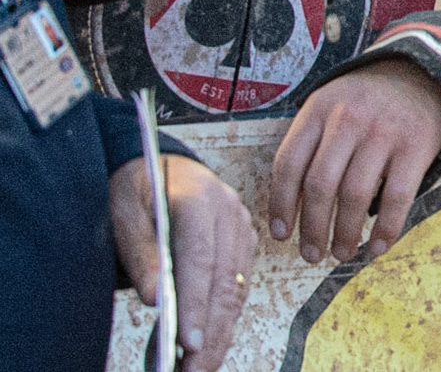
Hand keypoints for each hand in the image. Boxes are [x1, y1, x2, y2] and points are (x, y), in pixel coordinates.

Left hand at [109, 155, 256, 371]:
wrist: (159, 165)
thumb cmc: (137, 187)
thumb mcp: (124, 212)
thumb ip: (140, 252)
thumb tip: (157, 298)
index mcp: (200, 199)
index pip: (200, 260)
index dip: (196, 305)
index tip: (186, 343)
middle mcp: (229, 213)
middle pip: (224, 281)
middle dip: (210, 331)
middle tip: (192, 369)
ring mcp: (241, 228)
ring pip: (236, 289)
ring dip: (220, 332)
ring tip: (199, 366)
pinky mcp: (242, 243)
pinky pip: (238, 286)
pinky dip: (224, 318)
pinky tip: (208, 344)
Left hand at [268, 59, 440, 263]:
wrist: (424, 75)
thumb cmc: (367, 102)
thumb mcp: (331, 105)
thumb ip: (310, 142)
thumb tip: (288, 206)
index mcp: (319, 109)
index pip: (289, 164)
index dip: (280, 205)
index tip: (281, 235)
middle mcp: (349, 119)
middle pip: (320, 185)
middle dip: (312, 228)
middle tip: (311, 254)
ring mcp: (384, 132)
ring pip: (354, 195)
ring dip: (344, 233)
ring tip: (342, 253)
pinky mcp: (416, 146)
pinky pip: (397, 197)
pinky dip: (386, 228)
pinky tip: (377, 246)